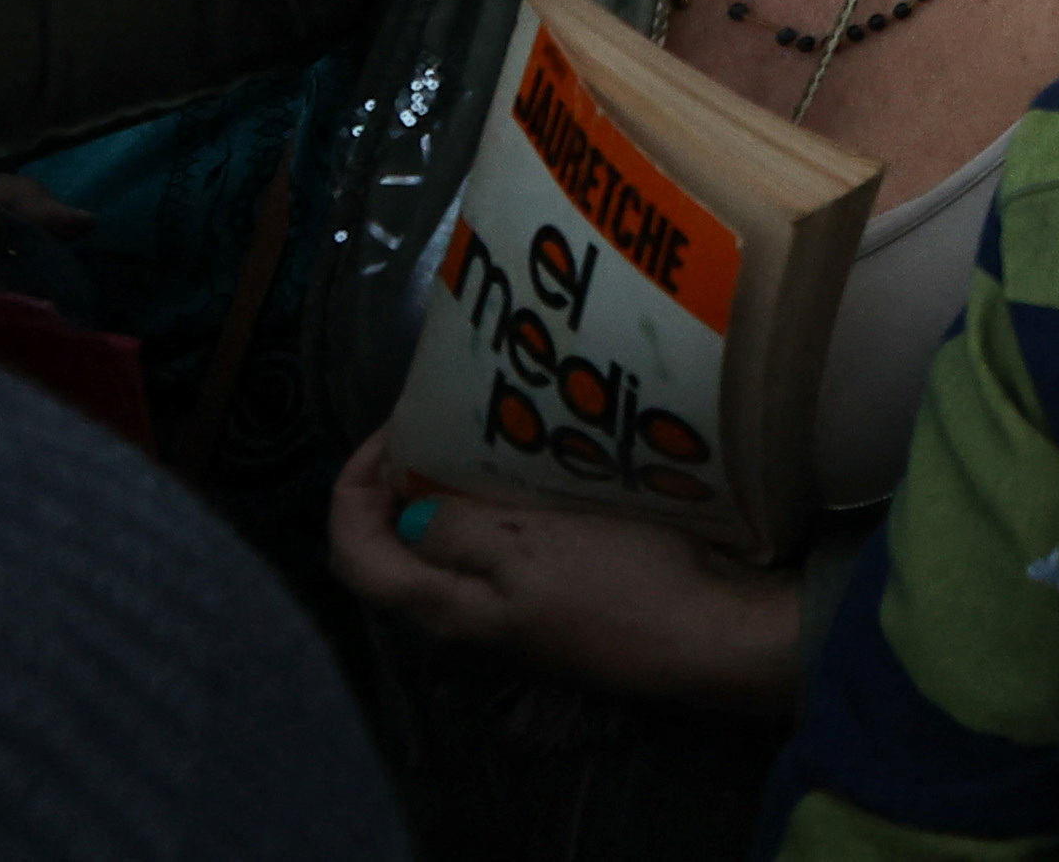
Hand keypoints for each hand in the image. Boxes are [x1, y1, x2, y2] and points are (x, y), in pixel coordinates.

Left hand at [325, 425, 799, 714]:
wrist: (706, 635)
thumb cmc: (618, 586)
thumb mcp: (529, 548)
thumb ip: (457, 533)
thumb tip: (410, 516)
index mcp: (444, 609)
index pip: (356, 555)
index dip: (351, 490)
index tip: (392, 431)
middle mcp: (464, 619)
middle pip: (396, 553)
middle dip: (400, 485)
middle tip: (437, 424)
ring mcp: (510, 614)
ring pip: (450, 550)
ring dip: (451, 495)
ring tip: (484, 439)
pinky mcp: (553, 603)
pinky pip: (500, 552)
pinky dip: (498, 509)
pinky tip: (536, 479)